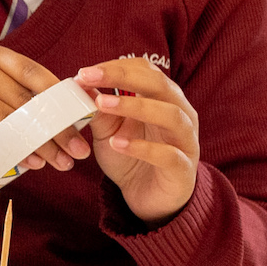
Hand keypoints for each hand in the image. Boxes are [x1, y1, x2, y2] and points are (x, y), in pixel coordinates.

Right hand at [0, 42, 91, 171]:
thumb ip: (22, 90)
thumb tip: (74, 110)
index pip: (32, 72)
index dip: (59, 94)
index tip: (83, 116)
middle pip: (23, 101)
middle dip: (55, 128)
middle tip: (79, 150)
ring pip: (7, 121)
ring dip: (38, 144)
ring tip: (60, 161)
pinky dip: (12, 151)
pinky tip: (31, 162)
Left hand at [76, 58, 198, 224]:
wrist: (149, 198)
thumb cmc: (131, 156)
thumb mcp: (109, 130)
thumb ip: (98, 110)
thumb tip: (80, 86)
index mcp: (163, 99)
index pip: (145, 70)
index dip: (116, 67)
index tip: (84, 72)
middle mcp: (180, 113)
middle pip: (159, 84)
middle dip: (123, 77)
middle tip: (89, 77)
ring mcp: (185, 140)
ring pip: (170, 114)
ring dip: (135, 106)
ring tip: (102, 104)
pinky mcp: (183, 169)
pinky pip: (169, 155)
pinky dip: (143, 148)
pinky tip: (118, 144)